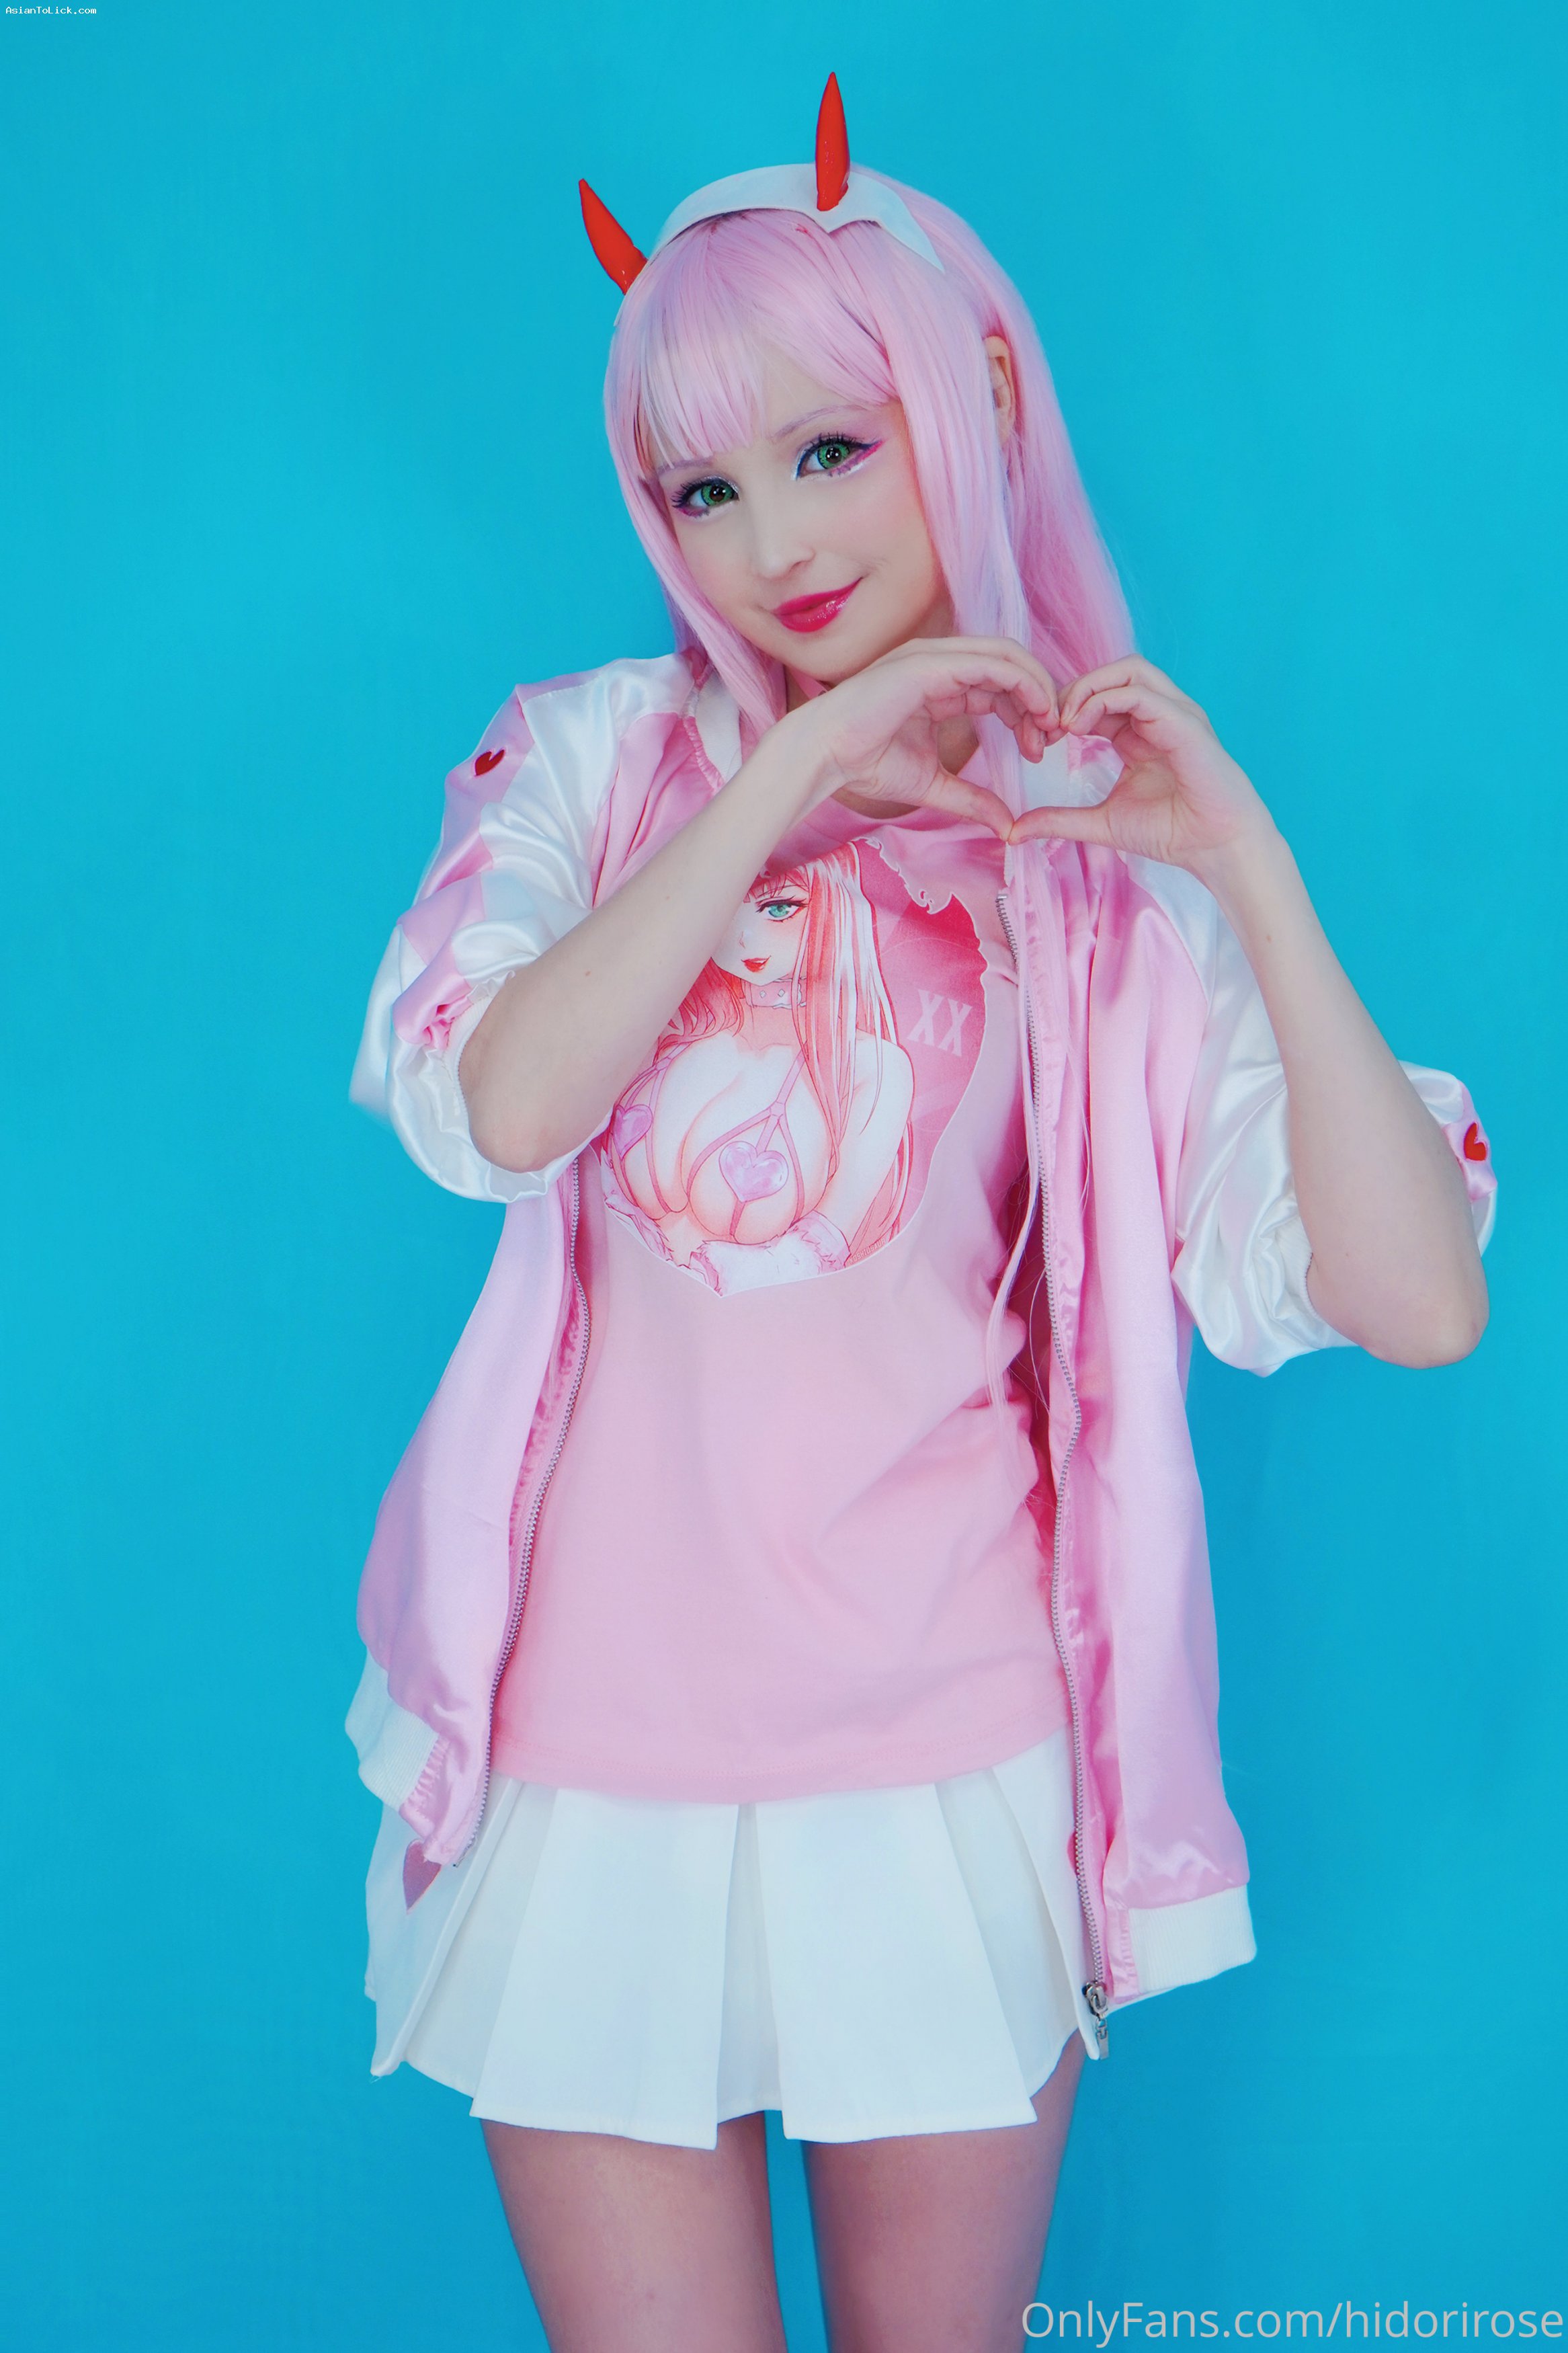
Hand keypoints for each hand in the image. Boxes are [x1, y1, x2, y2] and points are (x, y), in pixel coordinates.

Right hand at [783, 636, 1059, 839]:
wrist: (825, 755)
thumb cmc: (866, 764)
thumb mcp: (934, 785)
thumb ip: (973, 799)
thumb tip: (1008, 826)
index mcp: (941, 684)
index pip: (999, 685)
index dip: (1026, 712)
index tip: (1040, 749)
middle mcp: (941, 663)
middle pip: (1010, 665)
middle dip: (1039, 697)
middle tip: (1055, 735)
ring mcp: (936, 657)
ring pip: (1007, 657)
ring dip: (1037, 687)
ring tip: (1050, 724)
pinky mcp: (931, 662)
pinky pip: (992, 663)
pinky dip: (1022, 683)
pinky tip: (1035, 713)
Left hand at [1007, 656, 1276, 885]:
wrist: (1217, 849)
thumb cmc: (1171, 833)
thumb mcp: (1101, 823)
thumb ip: (1060, 820)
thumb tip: (1014, 831)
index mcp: (1140, 730)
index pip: (1098, 697)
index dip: (1063, 709)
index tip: (1038, 739)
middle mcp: (1160, 714)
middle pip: (1112, 673)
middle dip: (1072, 691)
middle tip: (1044, 726)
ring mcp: (1176, 713)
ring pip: (1129, 670)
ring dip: (1087, 688)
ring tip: (1063, 723)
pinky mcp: (1185, 722)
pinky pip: (1141, 693)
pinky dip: (1104, 701)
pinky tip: (1080, 728)